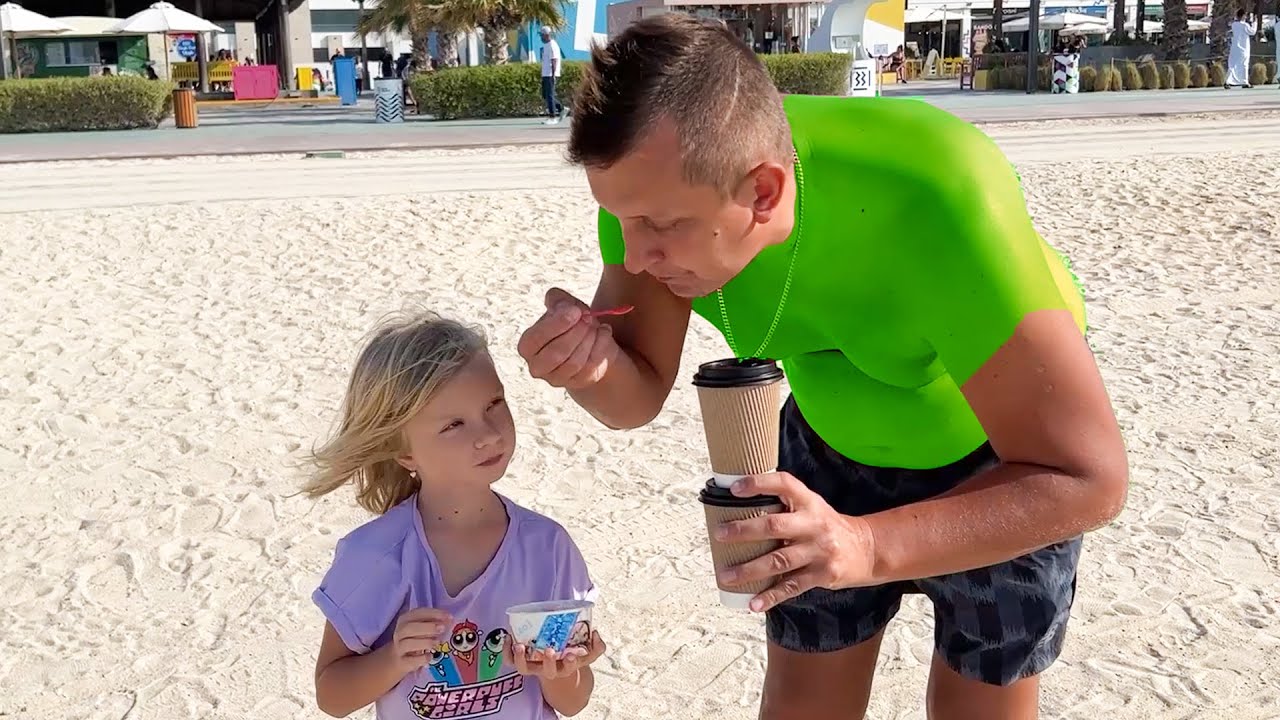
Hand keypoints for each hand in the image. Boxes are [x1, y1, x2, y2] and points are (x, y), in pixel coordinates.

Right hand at [390, 608, 451, 673]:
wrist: (400, 659)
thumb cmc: (415, 639)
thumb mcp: (422, 628)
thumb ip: (434, 623)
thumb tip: (449, 620)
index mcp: (405, 619)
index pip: (418, 613)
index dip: (434, 613)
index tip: (449, 616)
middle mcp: (400, 633)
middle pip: (409, 627)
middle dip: (428, 627)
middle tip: (442, 628)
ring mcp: (399, 648)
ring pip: (407, 643)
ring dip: (425, 642)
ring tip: (437, 642)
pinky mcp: (402, 662)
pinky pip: (410, 660)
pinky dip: (421, 658)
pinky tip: (430, 657)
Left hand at [508, 631, 605, 680]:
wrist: (558, 668)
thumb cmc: (573, 656)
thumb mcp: (588, 654)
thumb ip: (597, 646)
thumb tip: (596, 633)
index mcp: (566, 667)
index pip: (569, 667)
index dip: (571, 662)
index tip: (572, 654)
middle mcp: (549, 670)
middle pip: (547, 671)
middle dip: (548, 661)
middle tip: (549, 650)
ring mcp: (534, 667)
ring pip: (524, 669)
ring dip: (520, 658)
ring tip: (519, 645)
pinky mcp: (522, 662)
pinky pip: (510, 661)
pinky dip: (506, 651)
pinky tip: (508, 637)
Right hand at [517, 288, 618, 389]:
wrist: (589, 340)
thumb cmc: (570, 322)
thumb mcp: (563, 305)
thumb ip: (558, 299)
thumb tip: (562, 305)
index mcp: (527, 346)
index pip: (535, 339)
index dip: (556, 324)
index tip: (575, 311)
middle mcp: (538, 367)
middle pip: (556, 354)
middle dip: (576, 333)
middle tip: (588, 318)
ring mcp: (557, 378)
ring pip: (574, 363)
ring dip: (588, 340)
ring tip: (595, 325)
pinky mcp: (578, 382)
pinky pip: (590, 368)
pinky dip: (601, 347)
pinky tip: (604, 332)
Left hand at [714, 472, 876, 612]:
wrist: (867, 549)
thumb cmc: (827, 526)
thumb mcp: (811, 507)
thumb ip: (784, 506)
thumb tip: (739, 506)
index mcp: (809, 502)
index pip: (784, 484)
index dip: (759, 483)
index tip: (735, 488)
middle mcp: (814, 524)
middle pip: (775, 526)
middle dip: (744, 531)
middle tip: (719, 534)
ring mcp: (819, 551)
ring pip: (779, 561)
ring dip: (749, 570)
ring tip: (726, 576)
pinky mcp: (822, 575)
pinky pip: (792, 587)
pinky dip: (771, 596)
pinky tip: (753, 603)